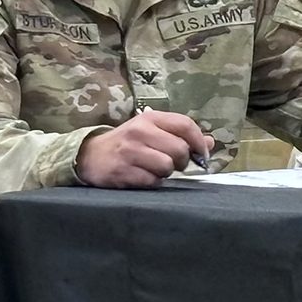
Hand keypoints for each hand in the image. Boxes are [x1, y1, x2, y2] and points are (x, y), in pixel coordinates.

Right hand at [76, 109, 213, 187]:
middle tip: (172, 163)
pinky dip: (153, 182)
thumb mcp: (152, 131)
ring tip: (155, 169)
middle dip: (181, 161)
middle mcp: (139, 132)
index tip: (201, 154)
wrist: (90, 155)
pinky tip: (143, 177)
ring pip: (167, 166)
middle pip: (179, 149)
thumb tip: (211, 142)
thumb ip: (181, 135)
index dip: (199, 141)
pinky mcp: (122, 171)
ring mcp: (129, 152)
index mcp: (150, 118)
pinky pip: (152, 181)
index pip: (185, 125)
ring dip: (166, 173)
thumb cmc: (128, 143)